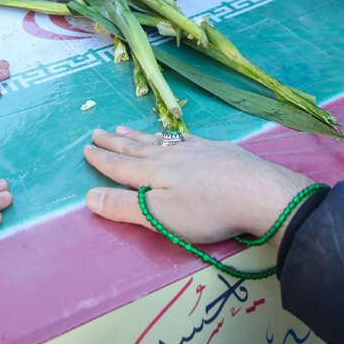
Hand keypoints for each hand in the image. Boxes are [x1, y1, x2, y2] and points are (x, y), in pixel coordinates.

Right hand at [83, 126, 312, 247]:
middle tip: (98, 130)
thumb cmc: (206, 211)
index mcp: (152, 173)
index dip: (101, 159)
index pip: (119, 165)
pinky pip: (185, 138)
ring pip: (159, 140)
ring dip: (139, 135)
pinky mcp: (217, 150)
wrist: (258, 193)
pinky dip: (171, 136)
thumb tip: (88, 195)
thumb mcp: (159, 216)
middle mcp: (170, 156)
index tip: (85, 148)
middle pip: (136, 147)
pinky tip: (174, 136)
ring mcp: (195, 149)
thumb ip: (124, 206)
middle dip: (115, 141)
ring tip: (125, 128)